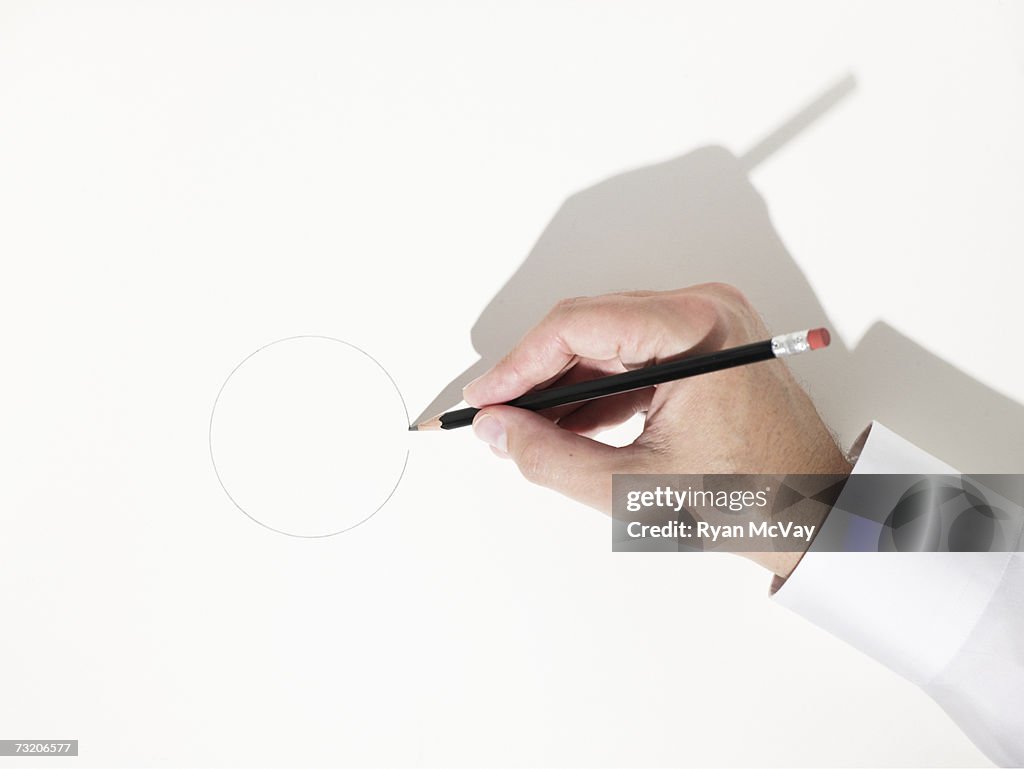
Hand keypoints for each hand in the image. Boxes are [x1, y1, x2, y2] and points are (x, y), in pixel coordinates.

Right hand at [462, 284, 851, 575]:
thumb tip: (496, 430)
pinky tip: (567, 428)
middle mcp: (703, 309)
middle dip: (535, 375)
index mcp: (697, 328)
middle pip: (587, 327)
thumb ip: (552, 458)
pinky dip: (595, 391)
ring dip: (561, 386)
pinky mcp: (701, 344)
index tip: (484, 399)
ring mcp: (705, 323)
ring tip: (527, 433)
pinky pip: (629, 356)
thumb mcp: (635, 488)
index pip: (578, 324)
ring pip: (603, 342)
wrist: (817, 513)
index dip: (519, 364)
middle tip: (495, 419)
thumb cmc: (754, 499)